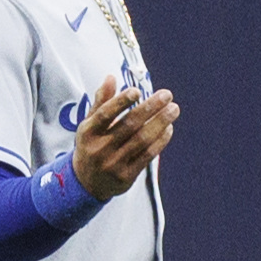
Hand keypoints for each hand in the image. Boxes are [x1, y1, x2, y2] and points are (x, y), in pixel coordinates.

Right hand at [72, 76, 178, 199]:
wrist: (86, 183)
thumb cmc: (91, 145)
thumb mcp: (89, 124)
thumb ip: (101, 101)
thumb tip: (111, 77)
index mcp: (88, 132)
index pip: (105, 114)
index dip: (121, 102)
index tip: (137, 90)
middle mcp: (100, 148)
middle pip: (129, 125)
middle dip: (150, 108)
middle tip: (167, 94)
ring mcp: (114, 163)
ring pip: (141, 140)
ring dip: (160, 122)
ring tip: (174, 109)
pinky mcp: (127, 176)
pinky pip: (147, 155)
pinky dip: (160, 140)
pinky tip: (169, 128)